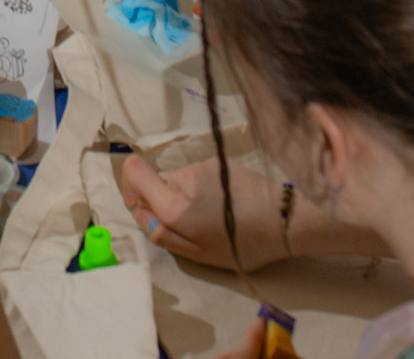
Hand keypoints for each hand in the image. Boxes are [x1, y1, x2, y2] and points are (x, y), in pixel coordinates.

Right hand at [120, 153, 290, 269]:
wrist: (283, 219)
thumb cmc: (241, 244)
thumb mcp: (199, 254)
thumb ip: (163, 234)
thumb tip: (140, 213)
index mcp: (174, 206)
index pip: (134, 172)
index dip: (131, 187)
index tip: (143, 205)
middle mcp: (183, 178)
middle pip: (157, 182)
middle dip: (164, 200)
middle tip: (191, 223)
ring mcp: (201, 166)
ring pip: (179, 179)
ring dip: (186, 194)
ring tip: (213, 214)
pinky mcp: (218, 160)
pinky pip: (198, 173)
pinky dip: (203, 187)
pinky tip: (225, 202)